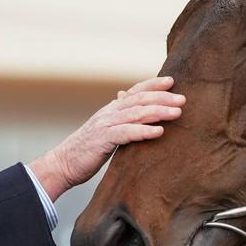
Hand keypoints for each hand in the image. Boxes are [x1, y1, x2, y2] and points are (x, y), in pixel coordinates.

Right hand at [30, 76, 184, 198]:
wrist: (63, 164)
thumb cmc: (86, 150)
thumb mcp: (105, 130)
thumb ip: (119, 120)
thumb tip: (130, 109)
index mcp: (110, 110)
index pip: (134, 91)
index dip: (152, 84)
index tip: (171, 81)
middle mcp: (109, 113)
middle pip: (139, 100)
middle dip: (163, 98)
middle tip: (183, 99)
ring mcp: (105, 125)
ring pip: (136, 113)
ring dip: (159, 112)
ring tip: (177, 113)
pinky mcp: (103, 140)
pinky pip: (127, 133)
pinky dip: (144, 130)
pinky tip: (159, 131)